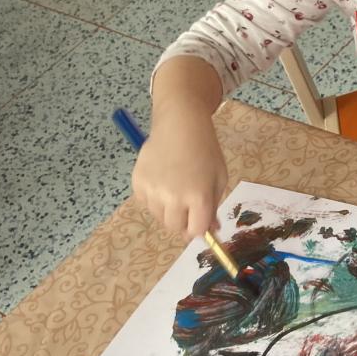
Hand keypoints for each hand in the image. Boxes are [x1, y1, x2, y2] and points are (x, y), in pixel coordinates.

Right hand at [131, 106, 227, 239]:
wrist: (180, 124)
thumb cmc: (205, 150)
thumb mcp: (219, 178)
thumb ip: (213, 206)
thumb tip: (211, 230)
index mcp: (198, 197)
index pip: (195, 231)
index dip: (199, 230)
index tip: (199, 223)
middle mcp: (173, 197)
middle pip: (174, 228)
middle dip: (182, 222)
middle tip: (186, 205)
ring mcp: (153, 190)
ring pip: (158, 217)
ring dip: (167, 210)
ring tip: (174, 188)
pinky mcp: (138, 182)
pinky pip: (145, 203)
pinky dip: (152, 198)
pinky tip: (161, 180)